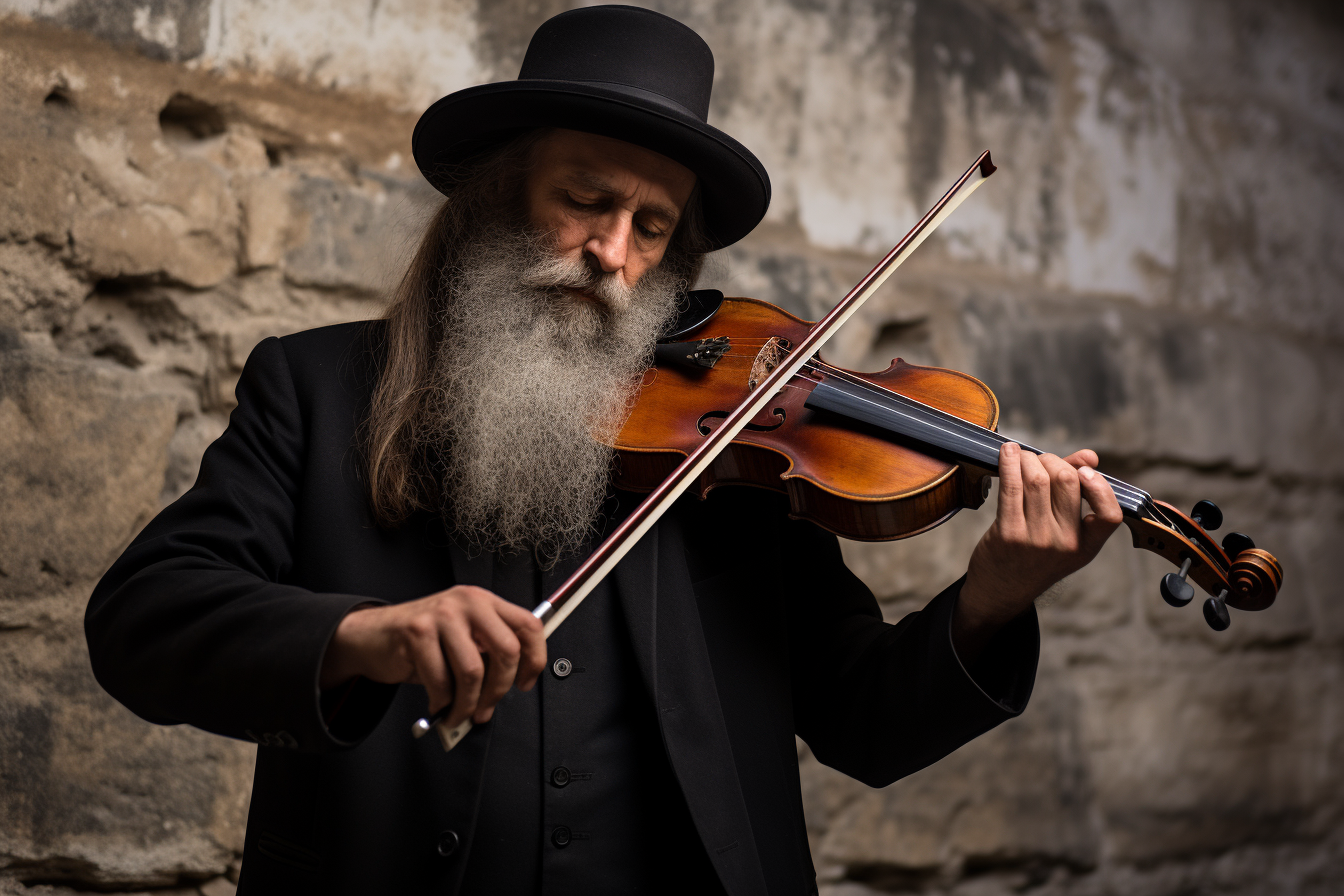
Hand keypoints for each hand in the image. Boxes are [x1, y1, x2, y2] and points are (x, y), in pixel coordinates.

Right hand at [319, 586, 546, 726]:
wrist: (373, 635)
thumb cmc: (423, 641)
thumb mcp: (463, 637)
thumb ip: (488, 652)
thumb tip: (511, 684)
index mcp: (486, 602)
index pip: (529, 626)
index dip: (535, 660)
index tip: (524, 683)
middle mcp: (468, 602)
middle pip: (506, 650)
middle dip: (499, 690)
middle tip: (486, 708)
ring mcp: (442, 614)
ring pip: (473, 672)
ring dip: (467, 704)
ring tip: (459, 713)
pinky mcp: (417, 632)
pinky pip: (441, 681)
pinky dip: (442, 702)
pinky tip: (438, 704)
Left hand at [954, 443, 1122, 659]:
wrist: (1003, 590)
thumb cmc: (1034, 555)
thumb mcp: (1065, 533)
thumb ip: (1078, 492)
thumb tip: (1090, 456)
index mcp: (1087, 546)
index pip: (1110, 515)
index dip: (1099, 487)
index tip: (1085, 471)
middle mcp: (1066, 544)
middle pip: (1066, 482)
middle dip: (1052, 460)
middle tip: (1040, 461)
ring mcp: (1036, 539)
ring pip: (1037, 479)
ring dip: (1027, 458)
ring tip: (1020, 457)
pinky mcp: (1008, 534)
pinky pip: (1011, 487)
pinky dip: (1008, 463)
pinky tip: (1007, 452)